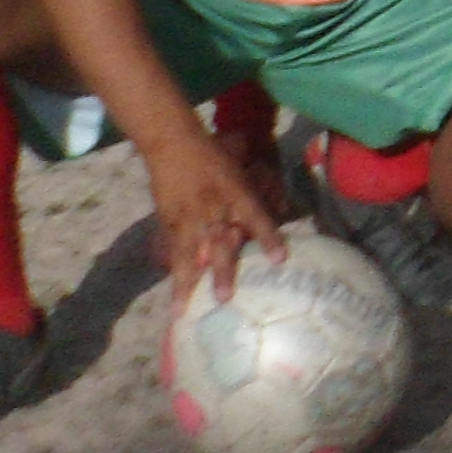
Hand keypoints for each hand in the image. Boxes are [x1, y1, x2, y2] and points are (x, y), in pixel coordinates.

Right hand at [151, 127, 288, 301]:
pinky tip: (172, 294)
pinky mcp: (169, 222)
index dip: (268, 238)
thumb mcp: (240, 170)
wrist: (174, 144)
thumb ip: (256, 193)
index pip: (255, 217)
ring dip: (187, 283)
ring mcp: (188, 217)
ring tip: (184, 308)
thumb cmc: (213, 156)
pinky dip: (173, 272)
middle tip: (224, 298)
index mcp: (235, 193)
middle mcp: (212, 208)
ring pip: (188, 254)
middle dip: (222, 271)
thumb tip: (282, 208)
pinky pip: (171, 250)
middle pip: (218, 243)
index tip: (279, 259)